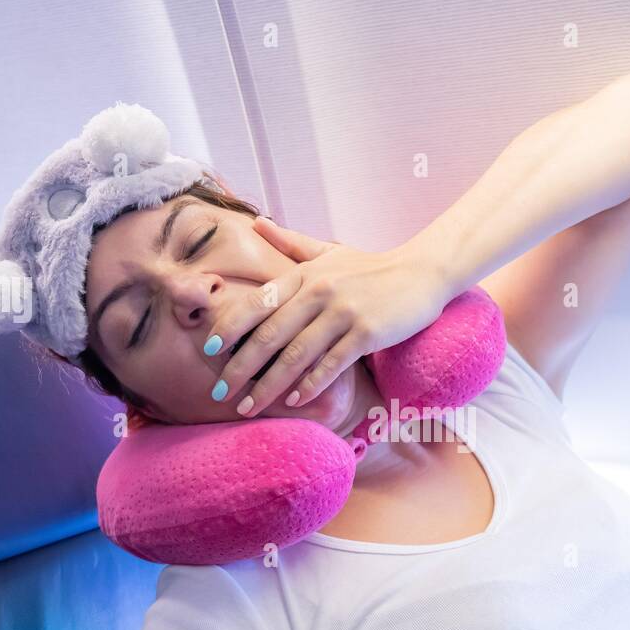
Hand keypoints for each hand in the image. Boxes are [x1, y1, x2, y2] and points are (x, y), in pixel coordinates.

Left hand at [205, 217, 451, 416]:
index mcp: (304, 274)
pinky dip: (310, 385)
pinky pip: (331, 364)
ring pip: (296, 355)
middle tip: (220, 392)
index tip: (208, 350)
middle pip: (270, 335)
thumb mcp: (329, 251)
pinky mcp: (366, 332)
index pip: (258, 303)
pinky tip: (295, 402)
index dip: (230, 327)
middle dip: (241, 367)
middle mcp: (319, 291)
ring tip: (249, 406)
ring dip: (269, 385)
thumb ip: (291, 243)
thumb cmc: (371, 267)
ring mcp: (343, 312)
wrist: (421, 273)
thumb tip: (256, 223)